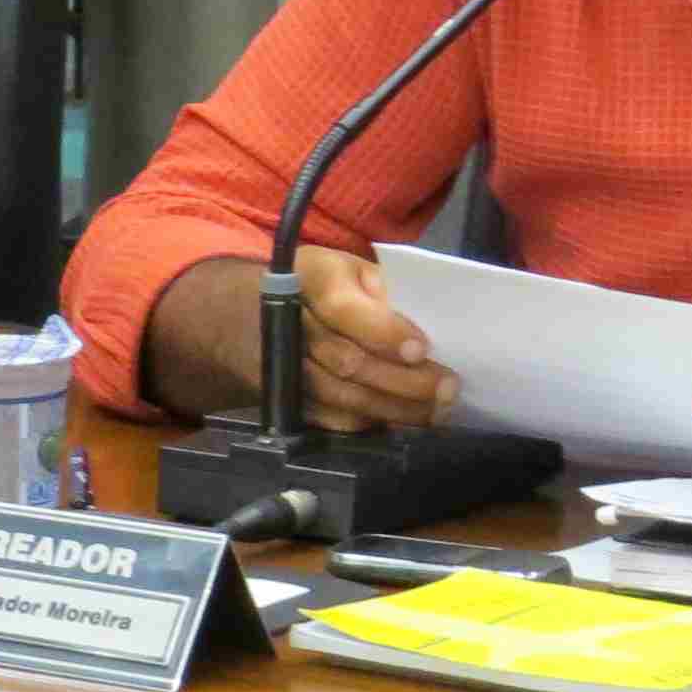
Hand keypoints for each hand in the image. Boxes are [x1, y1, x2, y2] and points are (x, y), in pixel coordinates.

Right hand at [294, 242, 457, 430]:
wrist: (244, 312)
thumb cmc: (316, 285)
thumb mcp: (347, 268)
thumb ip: (381, 289)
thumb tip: (422, 327)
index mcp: (309, 279)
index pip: (344, 309)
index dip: (384, 332)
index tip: (422, 349)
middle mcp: (289, 326)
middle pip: (348, 362)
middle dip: (403, 380)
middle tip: (448, 388)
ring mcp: (283, 368)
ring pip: (342, 397)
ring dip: (394, 408)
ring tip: (436, 410)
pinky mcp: (285, 399)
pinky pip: (331, 419)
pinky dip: (371, 423)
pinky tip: (402, 420)